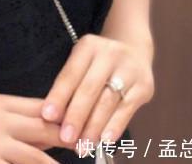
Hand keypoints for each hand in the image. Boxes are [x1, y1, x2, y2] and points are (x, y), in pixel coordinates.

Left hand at [39, 33, 154, 147]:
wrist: (134, 50)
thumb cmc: (99, 63)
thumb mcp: (82, 62)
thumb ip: (70, 86)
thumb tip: (55, 118)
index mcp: (88, 46)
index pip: (70, 74)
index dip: (58, 96)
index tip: (47, 116)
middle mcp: (109, 54)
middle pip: (89, 89)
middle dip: (76, 116)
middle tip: (65, 138)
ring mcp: (129, 69)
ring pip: (108, 101)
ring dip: (94, 126)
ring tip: (83, 145)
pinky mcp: (144, 86)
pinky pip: (127, 109)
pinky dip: (114, 126)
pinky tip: (104, 139)